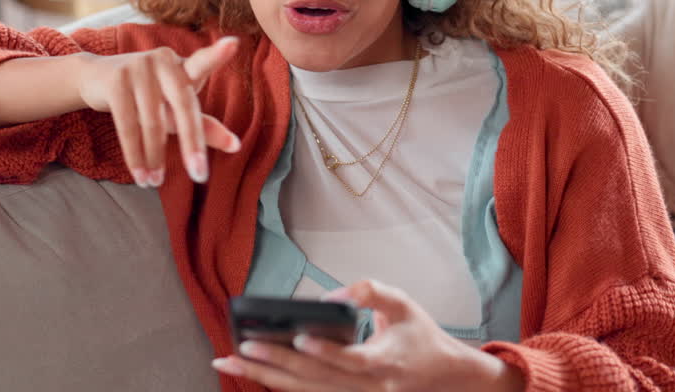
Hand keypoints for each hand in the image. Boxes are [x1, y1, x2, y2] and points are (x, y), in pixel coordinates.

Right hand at [77, 36, 241, 186]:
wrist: (97, 77)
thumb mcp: (176, 107)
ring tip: (155, 182)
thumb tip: (237, 146)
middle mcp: (164, 62)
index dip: (217, 55)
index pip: (203, 63)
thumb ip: (204, 125)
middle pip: (183, 107)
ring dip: (155, 157)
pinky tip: (140, 174)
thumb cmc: (148, 94)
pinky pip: (127, 125)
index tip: (233, 44)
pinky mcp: (116, 81)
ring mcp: (138, 68)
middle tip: (200, 176)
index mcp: (184, 66)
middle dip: (192, 144)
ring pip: (152, 122)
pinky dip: (134, 154)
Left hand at [211, 279, 525, 391]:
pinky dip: (278, 385)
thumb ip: (372, 292)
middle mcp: (369, 389)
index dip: (326, 351)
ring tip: (230, 364)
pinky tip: (251, 374)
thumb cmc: (420, 337)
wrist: (444, 378)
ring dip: (265, 379)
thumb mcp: (404, 304)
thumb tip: (332, 295)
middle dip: (276, 364)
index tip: (300, 337)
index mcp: (386, 362)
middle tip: (242, 348)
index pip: (352, 360)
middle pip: (317, 380)